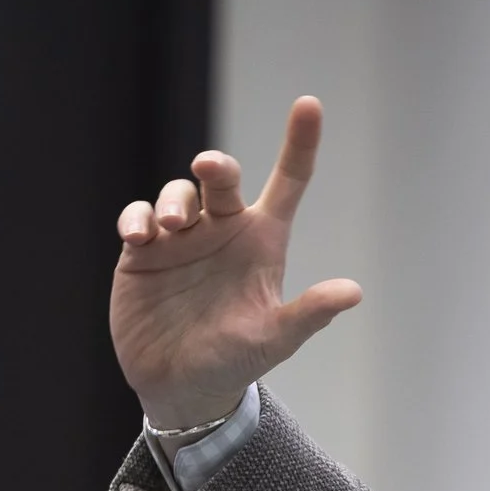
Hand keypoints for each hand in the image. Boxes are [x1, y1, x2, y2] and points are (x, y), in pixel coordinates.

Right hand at [110, 96, 362, 427]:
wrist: (182, 387)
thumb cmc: (236, 360)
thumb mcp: (274, 338)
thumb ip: (308, 314)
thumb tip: (352, 292)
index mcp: (263, 240)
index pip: (289, 181)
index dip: (299, 142)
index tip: (309, 103)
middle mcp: (224, 229)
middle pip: (222, 179)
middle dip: (215, 166)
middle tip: (208, 169)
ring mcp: (182, 238)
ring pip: (178, 193)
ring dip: (173, 200)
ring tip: (169, 228)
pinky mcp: (142, 253)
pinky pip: (138, 217)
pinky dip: (137, 218)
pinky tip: (139, 236)